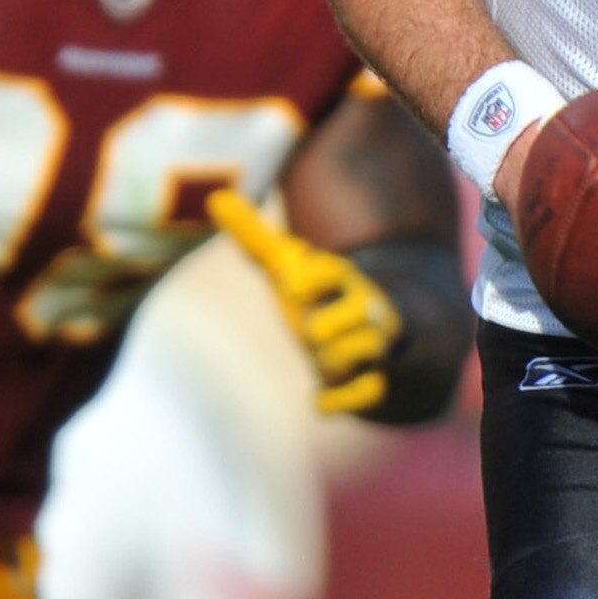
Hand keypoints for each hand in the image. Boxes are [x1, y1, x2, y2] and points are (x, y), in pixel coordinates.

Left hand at [210, 189, 393, 413]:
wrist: (375, 345)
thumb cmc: (321, 300)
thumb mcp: (290, 269)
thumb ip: (255, 237)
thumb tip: (216, 197)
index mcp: (345, 278)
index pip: (333, 270)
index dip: (310, 277)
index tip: (290, 285)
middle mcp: (369, 308)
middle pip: (345, 316)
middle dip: (319, 328)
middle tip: (317, 329)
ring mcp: (378, 346)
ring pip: (351, 354)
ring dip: (329, 361)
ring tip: (329, 358)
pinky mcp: (381, 382)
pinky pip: (365, 393)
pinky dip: (338, 400)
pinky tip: (318, 401)